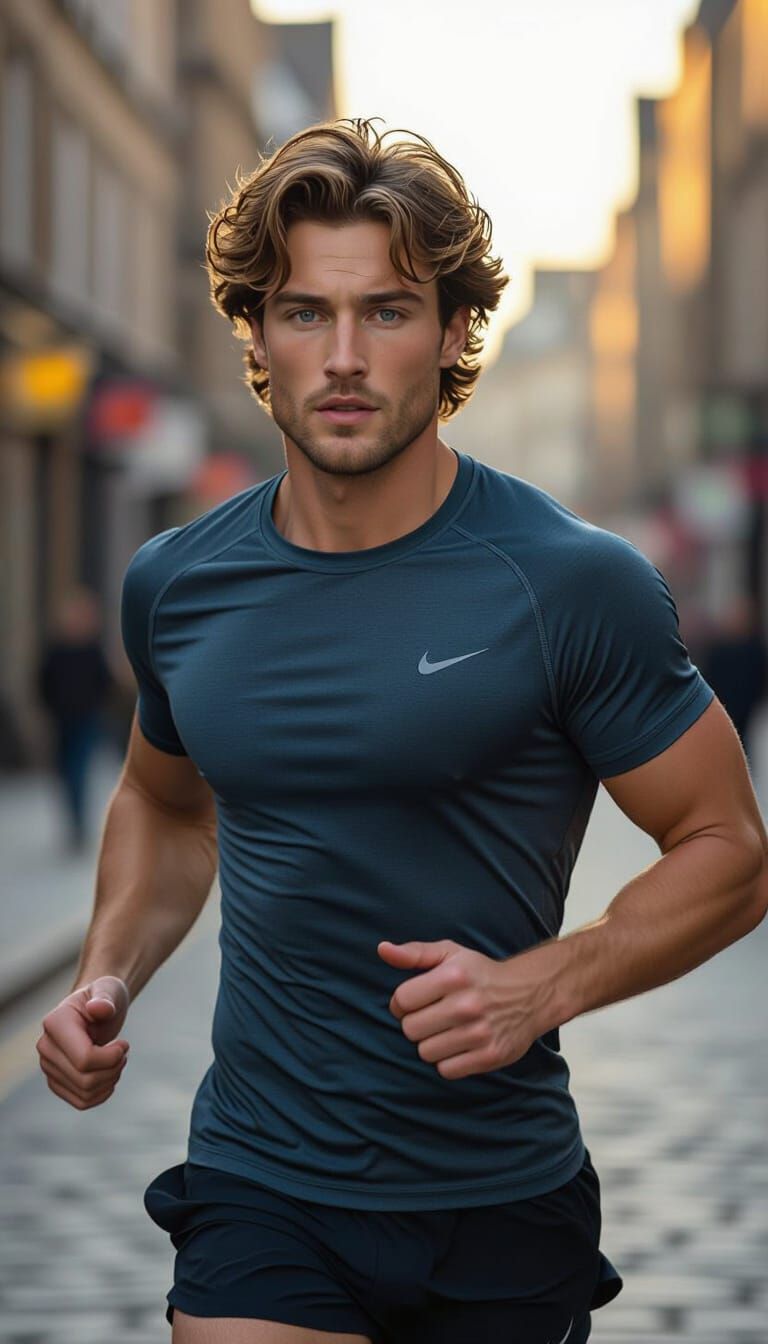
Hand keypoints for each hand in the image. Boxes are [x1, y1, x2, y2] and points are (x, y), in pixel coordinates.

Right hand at [36, 976, 130, 1109]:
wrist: (97, 1008)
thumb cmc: (105, 996)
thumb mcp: (109, 990)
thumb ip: (105, 998)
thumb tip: (98, 1008)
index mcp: (55, 1023)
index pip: (84, 1059)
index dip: (112, 1057)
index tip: (124, 1044)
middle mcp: (46, 1046)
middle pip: (85, 1079)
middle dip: (113, 1069)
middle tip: (123, 1053)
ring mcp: (48, 1066)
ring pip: (84, 1093)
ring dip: (110, 1081)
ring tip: (117, 1062)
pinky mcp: (56, 1081)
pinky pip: (81, 1102)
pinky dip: (101, 1094)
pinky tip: (110, 1077)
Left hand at [378, 939, 546, 1079]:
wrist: (529, 994)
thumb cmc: (480, 974)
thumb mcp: (450, 953)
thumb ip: (414, 953)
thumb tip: (382, 950)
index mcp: (453, 976)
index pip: (401, 1001)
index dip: (402, 1003)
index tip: (415, 1001)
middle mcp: (466, 1004)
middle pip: (410, 1029)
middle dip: (416, 1024)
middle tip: (433, 1017)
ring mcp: (479, 1032)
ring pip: (426, 1052)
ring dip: (431, 1044)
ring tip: (447, 1031)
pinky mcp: (490, 1056)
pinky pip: (447, 1070)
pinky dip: (448, 1061)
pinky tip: (460, 1045)